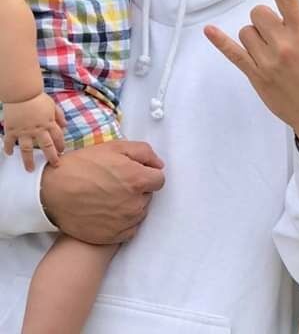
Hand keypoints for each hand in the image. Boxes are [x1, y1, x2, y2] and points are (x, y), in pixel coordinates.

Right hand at [3, 93, 65, 171]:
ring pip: (27, 149)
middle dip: (52, 157)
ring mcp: (24, 131)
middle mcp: (38, 129)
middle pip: (47, 146)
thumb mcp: (53, 105)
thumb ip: (59, 116)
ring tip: (30, 169)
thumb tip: (65, 126)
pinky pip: (9, 142)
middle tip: (54, 165)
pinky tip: (9, 154)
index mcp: (49, 123)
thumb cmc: (38, 98)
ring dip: (29, 160)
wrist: (22, 93)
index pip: (58, 137)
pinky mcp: (12, 130)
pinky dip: (8, 148)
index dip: (61, 145)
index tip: (62, 151)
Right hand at [40, 139, 164, 243]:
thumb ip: (144, 153)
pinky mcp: (113, 236)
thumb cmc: (82, 167)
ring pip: (139, 212)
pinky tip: (107, 212)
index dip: (147, 174)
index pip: (159, 179)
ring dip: (131, 205)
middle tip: (116, 184)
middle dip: (138, 189)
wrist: (52, 192)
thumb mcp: (115, 147)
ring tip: (109, 197)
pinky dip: (123, 222)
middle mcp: (134, 203)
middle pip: (148, 196)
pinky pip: (129, 229)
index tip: (134, 173)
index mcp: (138, 180)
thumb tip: (159, 165)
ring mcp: (124, 222)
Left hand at [204, 0, 298, 145]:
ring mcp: (269, 61)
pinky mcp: (257, 76)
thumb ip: (298, 31)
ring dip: (253, 38)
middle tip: (276, 38)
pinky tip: (210, 30)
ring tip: (270, 55)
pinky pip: (234, 53)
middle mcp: (286, 44)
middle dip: (263, 21)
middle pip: (258, 13)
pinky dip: (220, 41)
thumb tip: (275, 21)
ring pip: (246, 32)